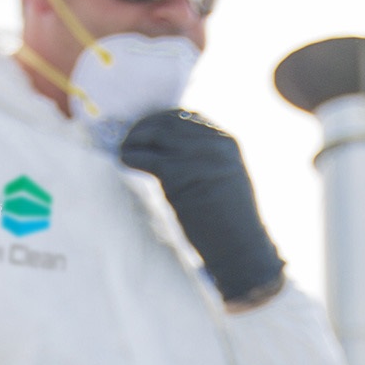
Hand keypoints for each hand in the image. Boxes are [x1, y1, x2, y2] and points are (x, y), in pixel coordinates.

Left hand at [116, 108, 283, 306]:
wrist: (240, 247)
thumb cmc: (231, 221)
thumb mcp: (225, 177)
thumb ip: (204, 158)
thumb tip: (168, 150)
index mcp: (226, 141)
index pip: (188, 117)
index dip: (163, 119)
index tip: (148, 129)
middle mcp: (213, 143)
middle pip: (169, 121)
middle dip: (145, 126)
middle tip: (130, 138)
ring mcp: (197, 157)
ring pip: (156, 134)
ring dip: (135, 138)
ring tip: (125, 149)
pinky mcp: (179, 174)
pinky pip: (147, 157)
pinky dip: (131, 156)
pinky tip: (124, 161)